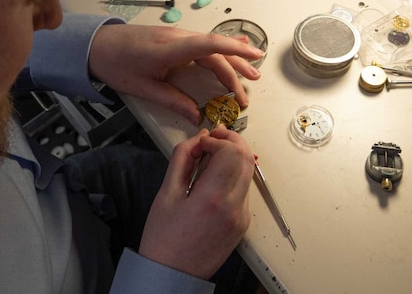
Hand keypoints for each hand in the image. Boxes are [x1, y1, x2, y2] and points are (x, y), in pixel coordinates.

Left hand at [87, 25, 262, 124]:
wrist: (96, 44)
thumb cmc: (115, 64)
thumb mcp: (142, 88)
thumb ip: (172, 101)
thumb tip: (197, 116)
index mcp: (169, 49)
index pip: (209, 46)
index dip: (234, 51)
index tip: (254, 59)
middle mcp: (177, 38)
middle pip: (215, 51)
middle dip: (235, 71)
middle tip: (246, 95)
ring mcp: (177, 35)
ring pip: (211, 46)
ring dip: (233, 59)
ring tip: (253, 72)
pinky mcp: (175, 37)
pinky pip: (203, 42)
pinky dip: (222, 47)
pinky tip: (236, 45)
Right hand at [138, 125, 253, 278]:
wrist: (172, 273)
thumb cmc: (164, 237)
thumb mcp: (166, 192)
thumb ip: (183, 158)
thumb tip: (199, 139)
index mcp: (212, 198)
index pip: (232, 152)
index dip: (218, 139)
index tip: (202, 142)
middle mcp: (234, 207)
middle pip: (247, 159)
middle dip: (231, 142)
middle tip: (212, 139)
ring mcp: (242, 217)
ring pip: (248, 173)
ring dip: (233, 158)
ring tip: (210, 159)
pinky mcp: (243, 223)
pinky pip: (244, 190)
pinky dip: (233, 176)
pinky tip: (214, 179)